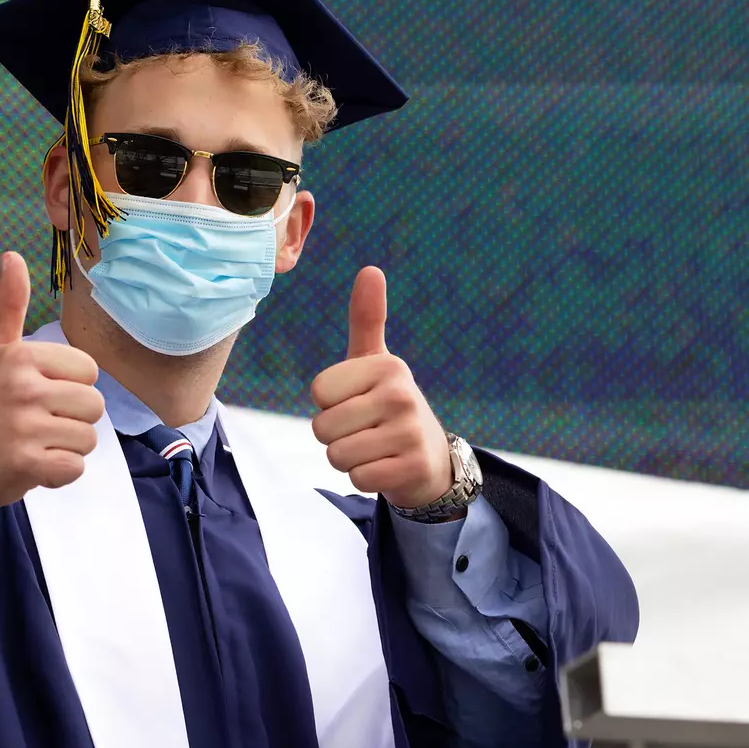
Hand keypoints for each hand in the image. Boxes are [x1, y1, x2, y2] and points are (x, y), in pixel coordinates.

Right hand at [0, 252, 104, 508]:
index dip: (71, 385)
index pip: (89, 371)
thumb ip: (9, 305)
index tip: (40, 393)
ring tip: (37, 442)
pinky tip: (36, 465)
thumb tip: (12, 255)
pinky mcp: (28, 464)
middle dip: (73, 419)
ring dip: (67, 447)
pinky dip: (60, 473)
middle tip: (39, 422)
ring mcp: (25, 428)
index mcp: (22, 357)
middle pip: (94, 405)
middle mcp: (24, 389)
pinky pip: (75, 468)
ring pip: (88, 439)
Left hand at [310, 266, 452, 508]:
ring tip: (374, 448)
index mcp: (387, 365)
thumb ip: (367, 319)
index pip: (319, 392)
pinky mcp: (412, 468)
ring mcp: (410, 433)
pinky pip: (359, 478)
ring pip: (337, 455)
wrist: (430, 458)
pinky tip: (386, 467)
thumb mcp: (376, 362)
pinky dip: (365, 478)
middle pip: (323, 427)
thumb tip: (371, 269)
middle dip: (335, 436)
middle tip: (365, 430)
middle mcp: (402, 394)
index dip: (329, 403)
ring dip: (348, 458)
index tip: (356, 402)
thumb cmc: (388, 405)